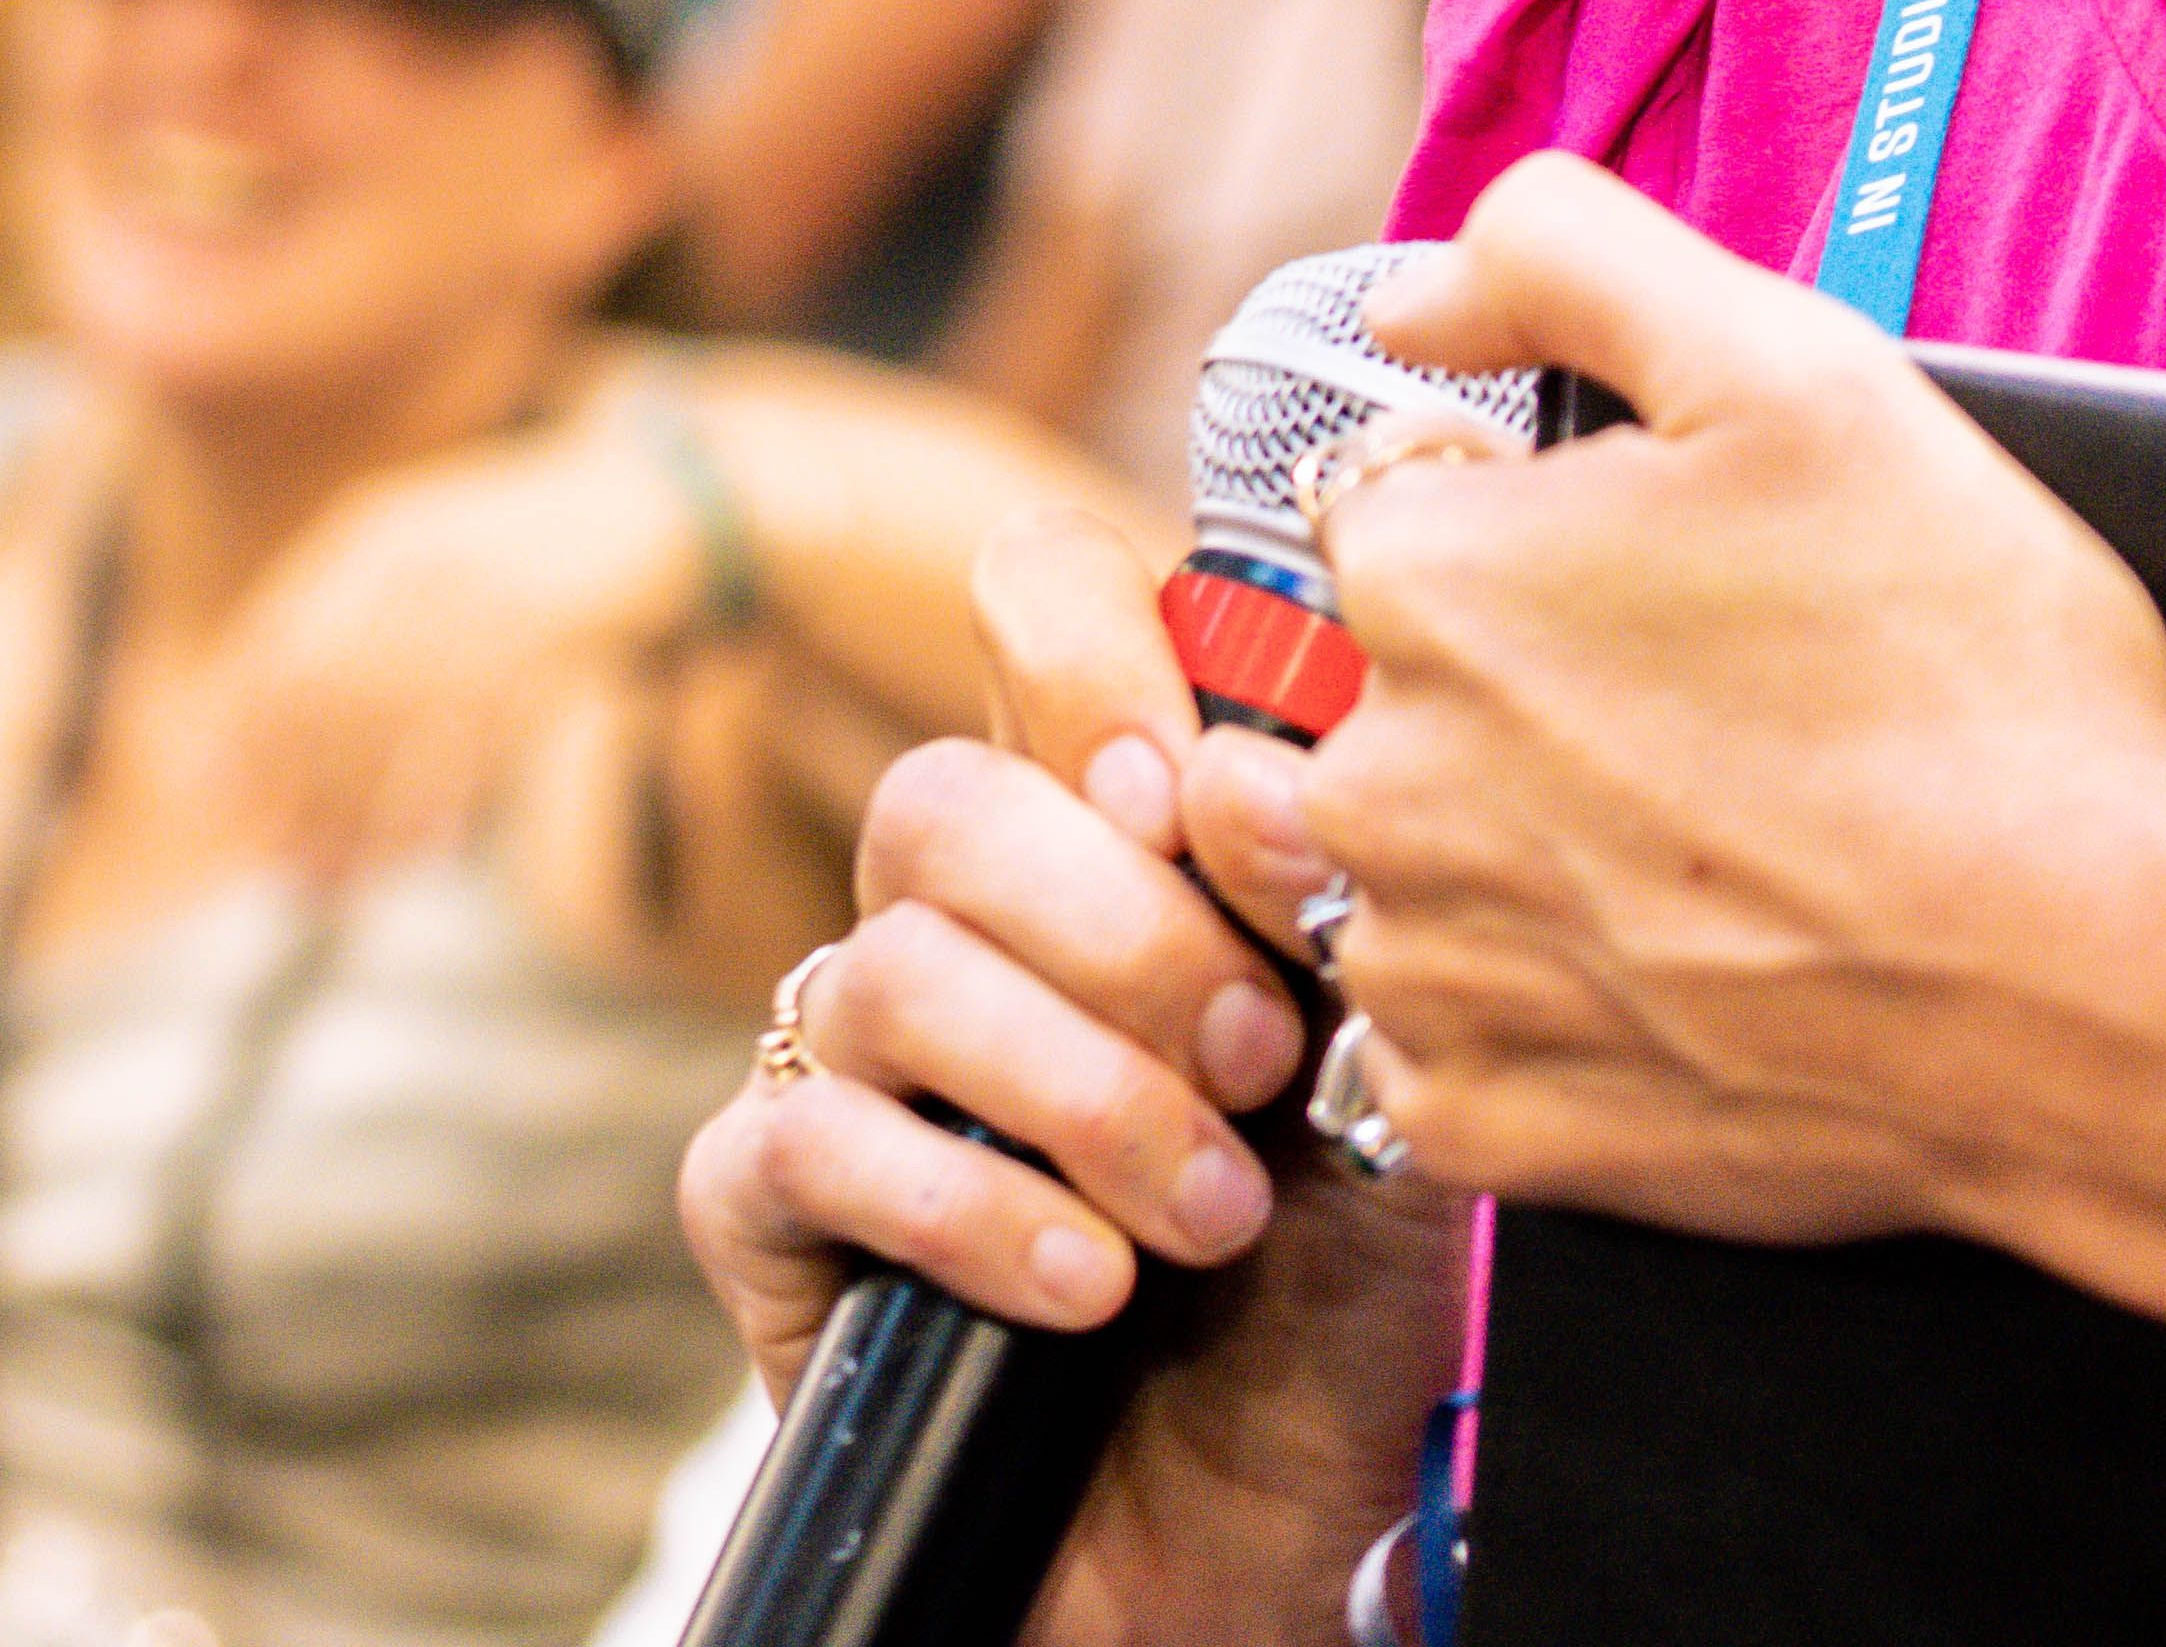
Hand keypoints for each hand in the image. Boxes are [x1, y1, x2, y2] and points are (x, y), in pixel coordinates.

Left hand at [211, 393, 716, 881]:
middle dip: (293, 795)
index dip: (238, 734)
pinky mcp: (552, 653)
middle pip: (327, 700)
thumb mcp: (412, 547)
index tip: (214, 803)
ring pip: (399, 736)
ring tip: (332, 882)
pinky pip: (479, 747)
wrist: (643, 504)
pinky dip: (443, 805)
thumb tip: (230, 726)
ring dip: (358, 820)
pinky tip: (421, 853)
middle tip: (279, 867)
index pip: (276, 646)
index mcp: (374, 536)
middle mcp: (423, 567)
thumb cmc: (507, 540)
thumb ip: (330, 617)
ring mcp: (490, 607)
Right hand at [679, 509, 1450, 1642]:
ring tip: (1208, 1220)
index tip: (1206, 795)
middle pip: (947, 794)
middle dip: (1121, 924)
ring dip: (1083, 1093)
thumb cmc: (1324, 1324)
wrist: (1244, 1565)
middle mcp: (961, 927)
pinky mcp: (768, 1207)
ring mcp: (850, 1060)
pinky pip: (809, 1137)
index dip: (1104, 656)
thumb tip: (1252, 788)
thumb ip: (1344, 943)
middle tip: (1255, 1054)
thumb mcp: (1397, 1120)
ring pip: (897, 967)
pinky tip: (1085, 1289)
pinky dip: (971, 1210)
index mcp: (1108, 846)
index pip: (1041, 614)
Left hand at [1212, 151, 2165, 1304]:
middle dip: (1494, 703)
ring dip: (1485, 864)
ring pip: (1384, 877)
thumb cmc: (1963, 677)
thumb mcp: (1793, 365)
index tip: (1667, 591)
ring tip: (1676, 860)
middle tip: (1692, 732)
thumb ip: (1564, 256)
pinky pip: (1435, 1052)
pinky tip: (1663, 981)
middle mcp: (1373, 777)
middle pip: (1372, 698)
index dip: (1536, 536)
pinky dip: (1526, 1022)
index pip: (1396, 515)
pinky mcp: (1482, 1125)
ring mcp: (1423, 967)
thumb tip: (1410, 304)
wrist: (2090, 984)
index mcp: (1422, 578)